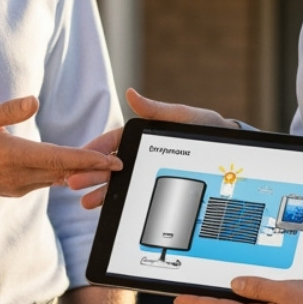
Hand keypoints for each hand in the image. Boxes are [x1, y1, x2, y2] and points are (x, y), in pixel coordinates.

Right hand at [0, 96, 119, 197]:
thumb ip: (8, 110)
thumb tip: (34, 101)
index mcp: (13, 156)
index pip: (59, 159)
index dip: (88, 160)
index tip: (112, 161)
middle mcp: (20, 176)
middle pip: (65, 172)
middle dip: (94, 167)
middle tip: (122, 161)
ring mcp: (19, 187)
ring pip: (57, 179)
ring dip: (81, 172)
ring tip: (107, 163)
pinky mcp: (17, 190)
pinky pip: (46, 182)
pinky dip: (64, 174)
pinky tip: (78, 168)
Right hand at [69, 88, 236, 207]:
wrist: (228, 151)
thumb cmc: (205, 129)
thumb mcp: (182, 117)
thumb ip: (156, 110)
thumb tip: (131, 93)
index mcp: (141, 134)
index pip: (112, 141)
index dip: (95, 149)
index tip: (81, 155)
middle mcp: (139, 153)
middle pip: (110, 164)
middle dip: (90, 173)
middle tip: (75, 182)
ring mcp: (144, 171)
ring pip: (117, 181)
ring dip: (100, 191)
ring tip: (86, 202)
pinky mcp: (153, 186)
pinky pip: (133, 194)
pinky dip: (117, 202)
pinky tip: (105, 210)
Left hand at [174, 278, 302, 303]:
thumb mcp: (286, 290)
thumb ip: (257, 286)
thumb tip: (234, 284)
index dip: (198, 303)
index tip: (179, 299)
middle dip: (224, 294)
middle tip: (204, 283)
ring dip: (249, 292)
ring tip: (254, 278)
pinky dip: (263, 296)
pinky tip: (271, 288)